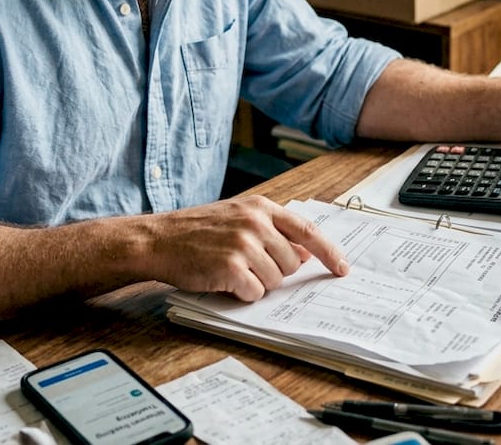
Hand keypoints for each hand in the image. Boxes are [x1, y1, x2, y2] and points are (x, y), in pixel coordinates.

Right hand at [145, 195, 348, 300]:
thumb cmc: (196, 231)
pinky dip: (241, 293)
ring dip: (257, 283)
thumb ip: (272, 230)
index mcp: (261, 207)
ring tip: (231, 269)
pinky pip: (254, 292)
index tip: (342, 268)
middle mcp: (256, 223)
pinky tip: (223, 280)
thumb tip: (306, 253)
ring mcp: (243, 244)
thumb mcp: (237, 217)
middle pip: (292, 262)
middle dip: (276, 271)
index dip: (329, 252)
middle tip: (248, 265)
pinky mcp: (231, 267)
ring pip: (275, 280)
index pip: (307, 230)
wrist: (158, 239)